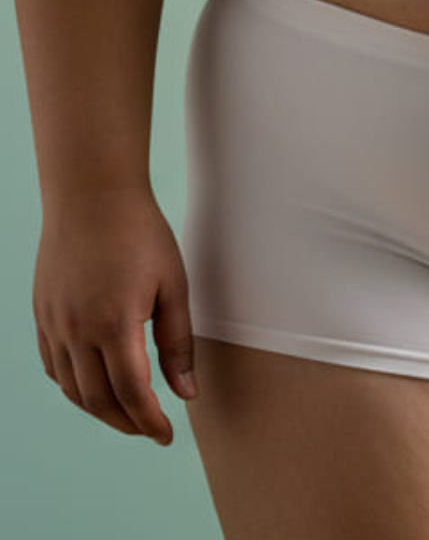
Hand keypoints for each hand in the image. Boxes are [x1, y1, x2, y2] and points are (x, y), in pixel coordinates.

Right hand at [33, 187, 198, 445]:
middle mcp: (77, 330)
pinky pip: (53, 367)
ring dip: (100, 409)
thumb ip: (178, 342)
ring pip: (72, 389)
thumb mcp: (173, 284)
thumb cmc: (141, 233)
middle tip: (150, 429)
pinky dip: (74, 386)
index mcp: (115, 324)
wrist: (92, 193)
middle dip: (127, 423)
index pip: (132, 394)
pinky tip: (95, 383)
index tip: (166, 435)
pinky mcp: (42, 314)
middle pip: (99, 400)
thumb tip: (186, 393)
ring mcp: (54, 323)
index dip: (150, 422)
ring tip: (128, 411)